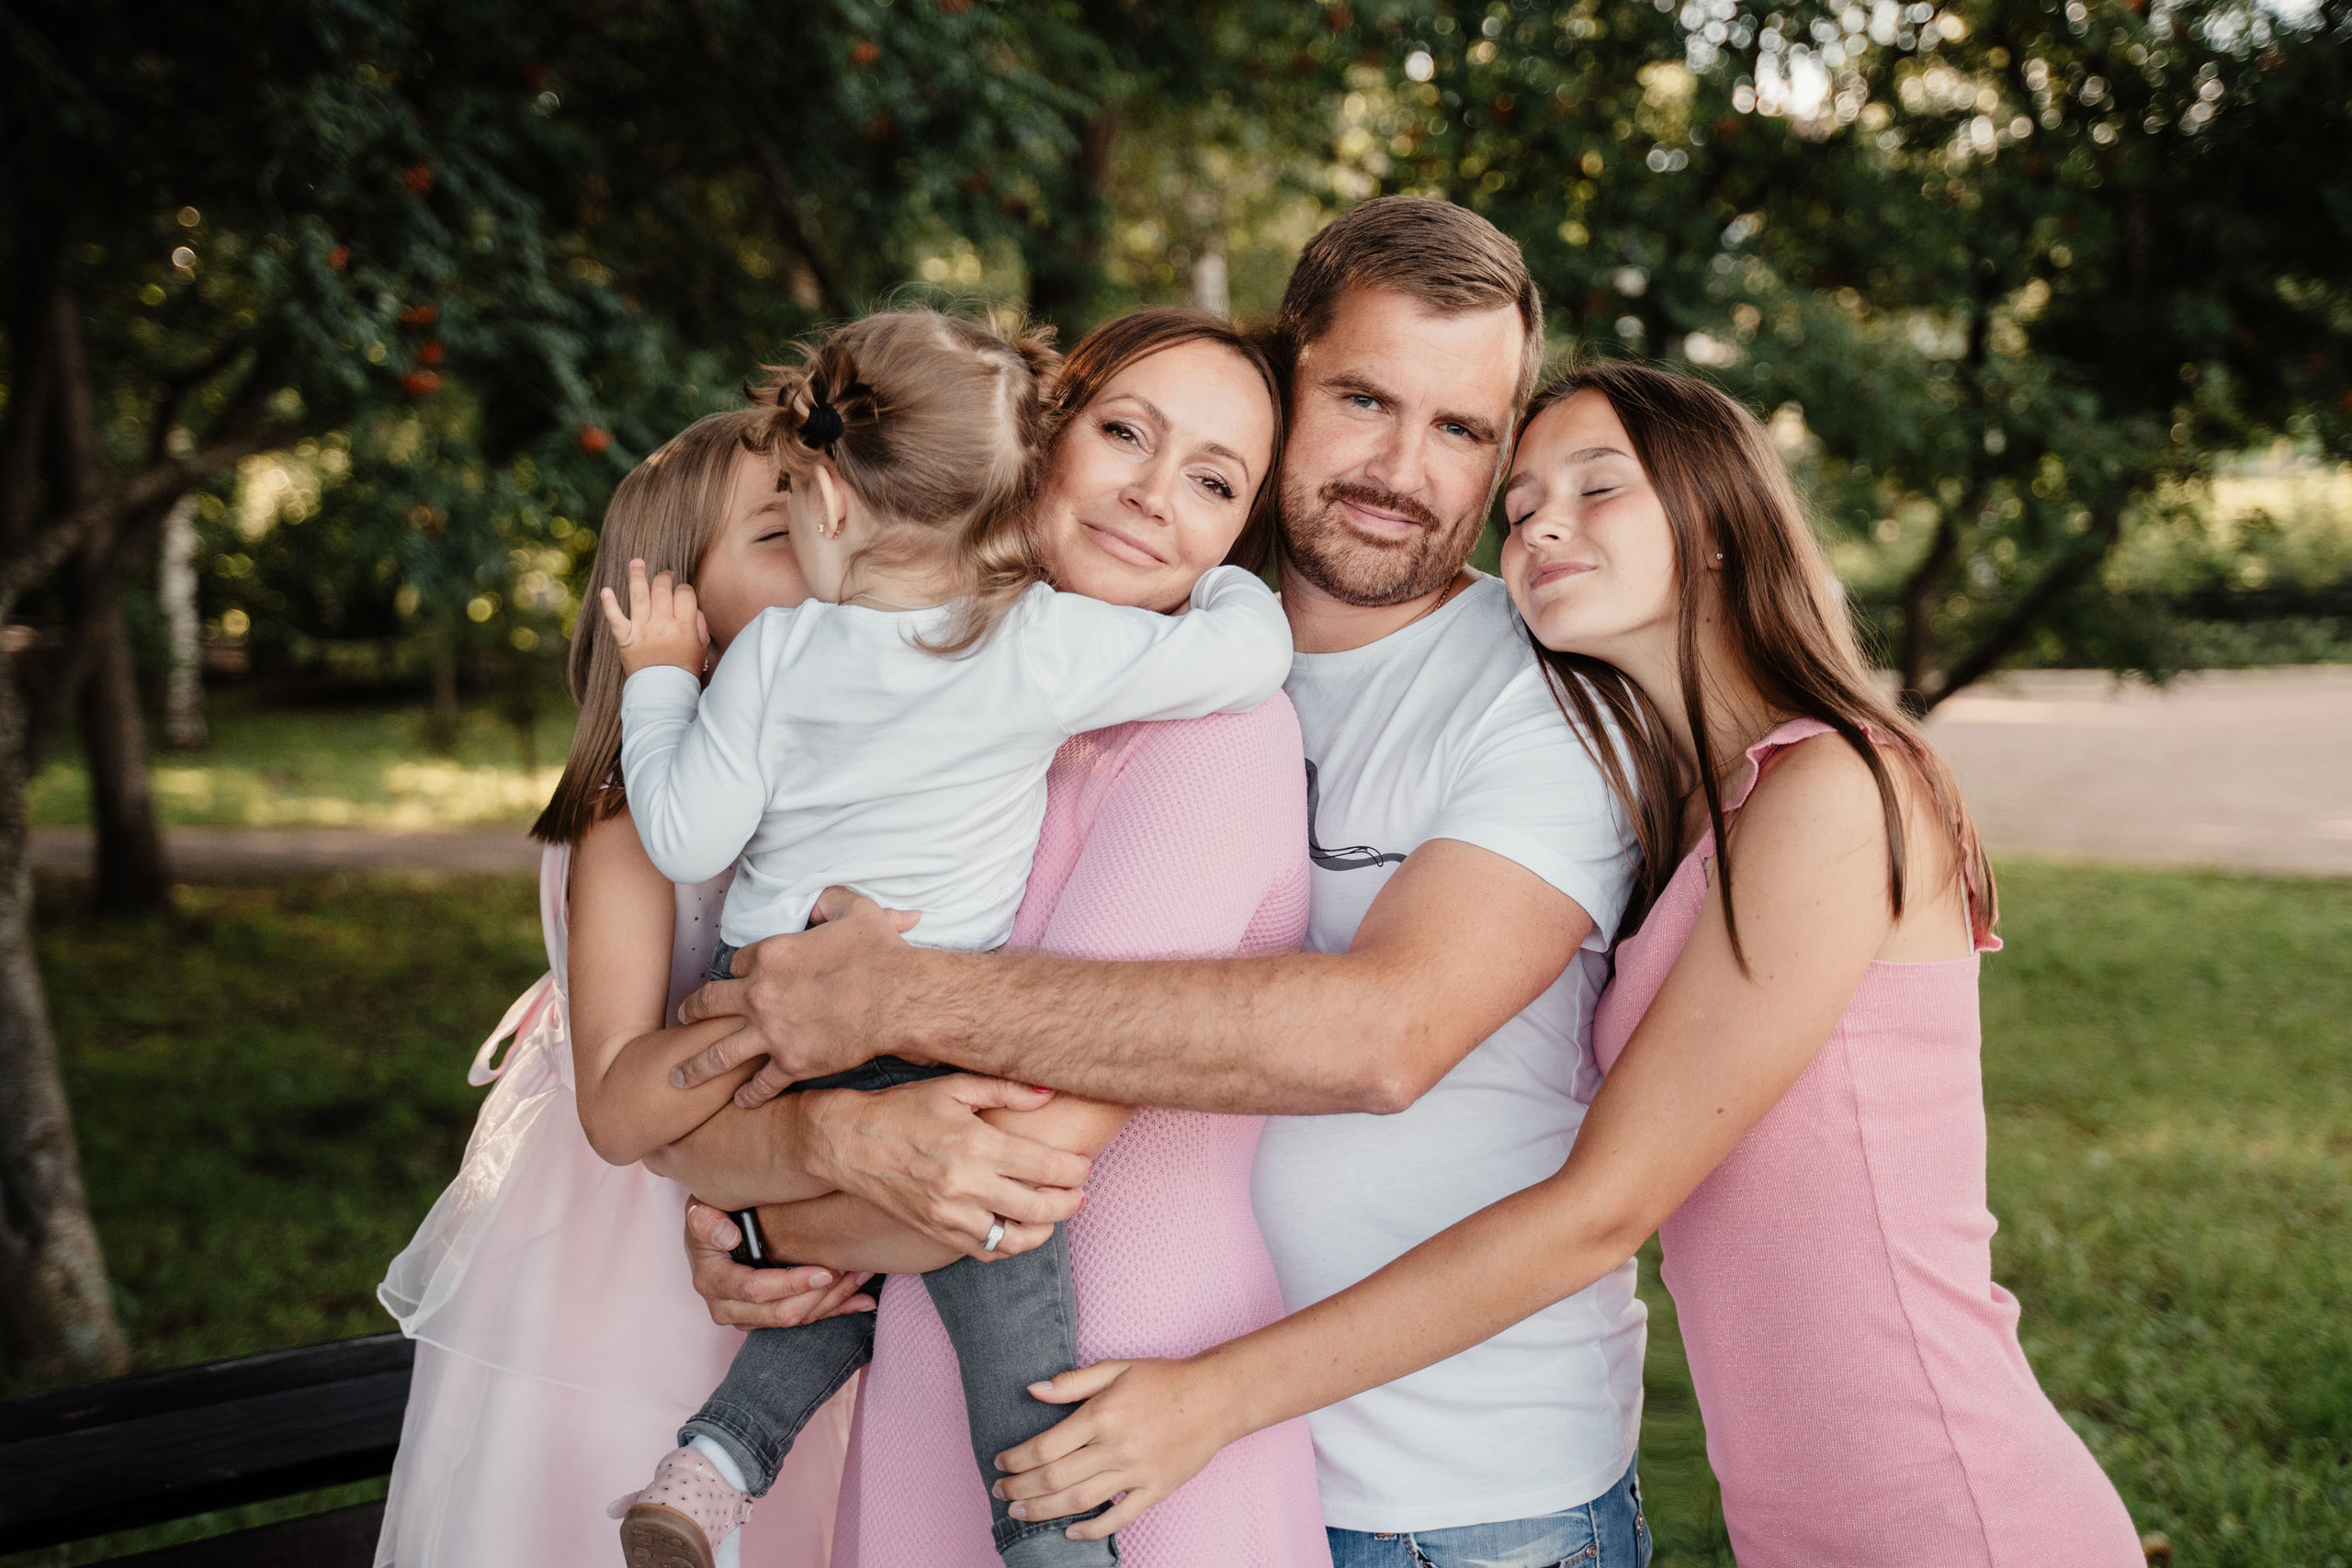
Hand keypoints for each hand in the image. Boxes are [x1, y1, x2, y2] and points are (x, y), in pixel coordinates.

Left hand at [599, 558, 708, 676]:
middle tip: (664, 575)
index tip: (681, 592)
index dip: (683, 589)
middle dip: (664, 578)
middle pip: (662, 590)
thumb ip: (698, 625)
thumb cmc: (684, 670)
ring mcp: (642, 631)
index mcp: (683, 627)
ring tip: (636, 562)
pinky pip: (615, 619)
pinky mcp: (625, 639)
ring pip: (639, 596)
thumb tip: (691, 607)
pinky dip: (609, 604)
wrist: (664, 693)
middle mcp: (662, 625)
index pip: (684, 594)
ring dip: (637, 576)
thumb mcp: (701, 648)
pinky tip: (606, 590)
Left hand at [674, 886, 923, 1101]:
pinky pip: (761, 1083)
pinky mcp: (791, 1062)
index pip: (735, 963)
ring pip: (719, 1053)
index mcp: (770, 954)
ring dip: (696, 1066)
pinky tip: (740, 1101)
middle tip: (682, 1018)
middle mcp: (760, 993)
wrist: (899, 1000)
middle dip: (692, 1011)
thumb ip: (829, 900)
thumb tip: (818, 899)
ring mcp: (771, 1032)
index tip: (737, 978)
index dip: (737, 970)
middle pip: (709, 1003)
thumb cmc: (880, 954)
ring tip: (678, 1077)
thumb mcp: (854, 910)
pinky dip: (749, 1095)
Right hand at [682, 1199, 875, 1327]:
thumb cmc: (710, 1216)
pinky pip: (805, 1320)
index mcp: (713, 1281)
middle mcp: (727, 1307)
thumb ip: (706, 1221)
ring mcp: (747, 1317)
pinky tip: (862, 1301)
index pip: (756, 1290)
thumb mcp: (700, 1211)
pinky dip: (836, 1310)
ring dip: (834, 1300)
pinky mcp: (766, 1319)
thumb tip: (728, 1236)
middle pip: (781, 1313)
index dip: (791, 1284)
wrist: (709, 1232)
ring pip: (797, 1320)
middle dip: (820, 1295)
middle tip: (850, 1270)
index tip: (824, 1271)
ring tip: (863, 1275)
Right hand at [795, 1074, 1088, 1258]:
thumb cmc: (903, 1109)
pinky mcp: (936, 1233)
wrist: (848, 1143)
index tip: (1084, 1164)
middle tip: (1080, 1191)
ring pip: (1015, 1239)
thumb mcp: (954, 1087)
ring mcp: (949, 1215)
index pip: (1045, 1166)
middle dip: (1070, 1202)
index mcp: (975, 1145)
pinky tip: (1021, 1229)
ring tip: (1055, 1213)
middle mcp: (965, 1185)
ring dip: (1045, 1230)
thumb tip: (1049, 1095)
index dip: (1075, 1169)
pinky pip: (985, 1251)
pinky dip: (1010, 1246)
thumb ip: (1006, 1090)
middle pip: (1039, 1208)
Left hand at [992, 1357, 1245, 1538]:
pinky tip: (1070, 1533)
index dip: (1016, 1459)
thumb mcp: (1116, 1368)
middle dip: (1021, 1489)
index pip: (1044, 1446)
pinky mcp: (1155, 1490)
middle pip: (1054, 1478)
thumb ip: (1072, 1382)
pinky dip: (1091, 1530)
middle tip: (1001, 1492)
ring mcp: (1136, 1472)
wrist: (1216, 1397)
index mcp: (1101, 1415)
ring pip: (1079, 1501)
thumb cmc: (1164, 1379)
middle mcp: (1115, 1447)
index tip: (1000, 1463)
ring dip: (1043, 1511)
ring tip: (1020, 1513)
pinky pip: (1118, 1518)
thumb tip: (1032, 1390)